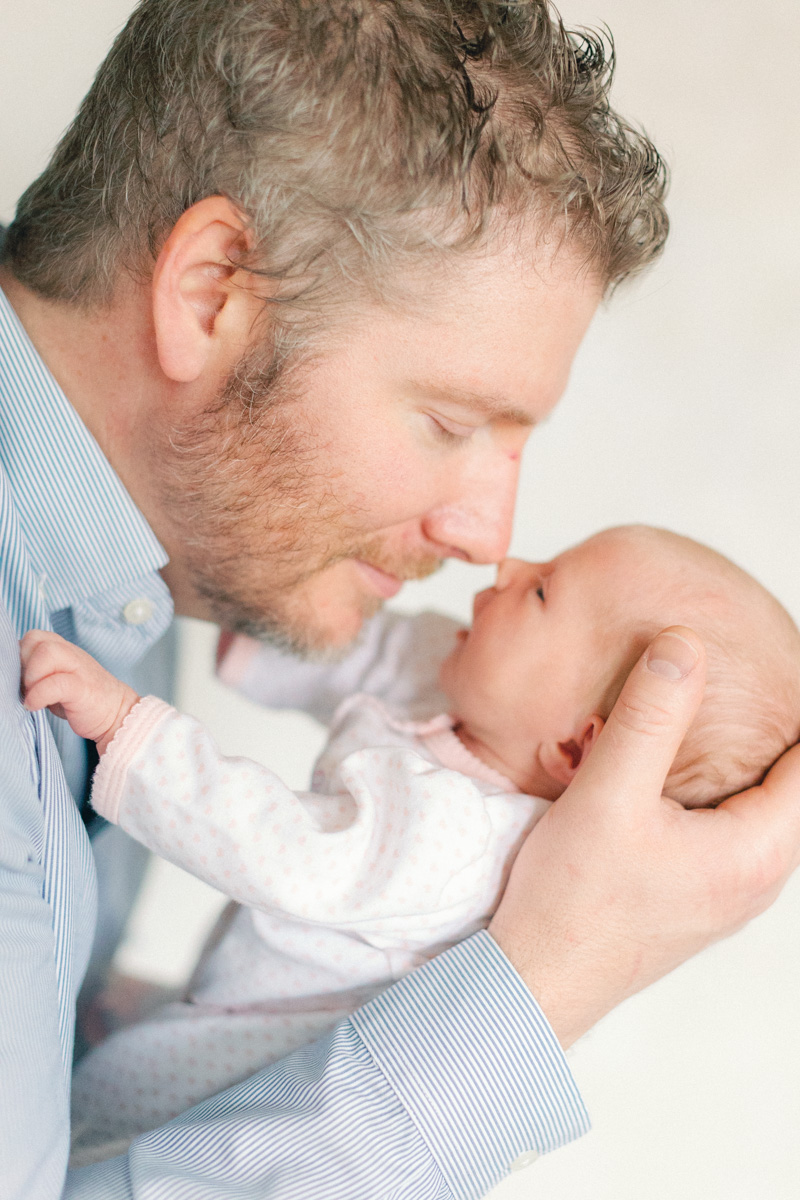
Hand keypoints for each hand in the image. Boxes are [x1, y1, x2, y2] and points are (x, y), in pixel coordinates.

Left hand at [20, 630, 139, 754]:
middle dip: (22, 663)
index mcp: (63, 650)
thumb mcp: (57, 680)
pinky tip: (35, 706)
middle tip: (27, 686)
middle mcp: (70, 653)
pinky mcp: (83, 688)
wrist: (117, 713)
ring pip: (46, 652)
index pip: (32, 637)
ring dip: (31, 675)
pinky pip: (55, 683)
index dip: (19, 657)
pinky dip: (38, 695)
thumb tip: (11, 675)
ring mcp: (78, 668)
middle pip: (35, 638)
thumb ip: (38, 672)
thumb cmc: (83, 700)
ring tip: (32, 694)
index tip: (22, 680)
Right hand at [489, 626, 799, 1047]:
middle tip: (752, 678)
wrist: (534, 981)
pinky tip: (671, 758)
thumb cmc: (573, 905)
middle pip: (789, 783)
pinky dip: (714, 783)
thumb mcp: (609, 795)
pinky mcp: (693, 890)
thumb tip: (683, 647)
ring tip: (711, 706)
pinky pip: (725, 823)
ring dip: (743, 757)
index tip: (777, 665)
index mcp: (755, 853)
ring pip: (756, 803)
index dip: (796, 710)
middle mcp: (753, 875)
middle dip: (776, 730)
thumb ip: (649, 717)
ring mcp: (725, 888)